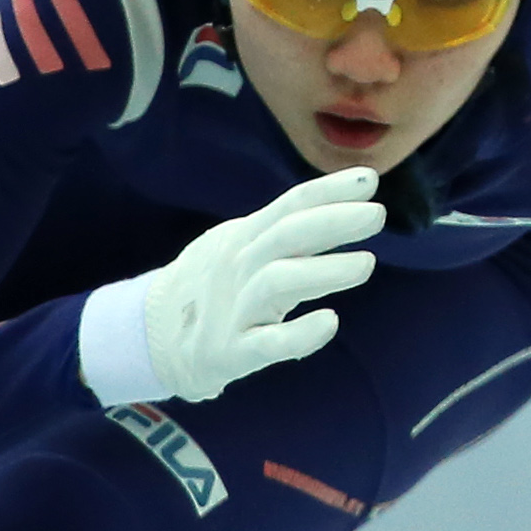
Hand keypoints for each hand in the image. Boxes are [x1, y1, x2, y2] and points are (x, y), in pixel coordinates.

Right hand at [143, 167, 382, 400]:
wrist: (154, 336)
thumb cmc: (218, 286)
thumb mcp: (244, 246)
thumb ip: (289, 229)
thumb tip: (348, 204)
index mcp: (246, 237)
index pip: (290, 205)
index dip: (329, 190)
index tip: (370, 179)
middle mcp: (239, 266)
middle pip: (286, 235)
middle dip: (333, 221)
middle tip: (376, 215)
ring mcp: (234, 308)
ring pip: (277, 282)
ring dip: (323, 271)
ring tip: (366, 264)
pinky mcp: (232, 351)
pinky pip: (268, 343)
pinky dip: (300, 333)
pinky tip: (329, 323)